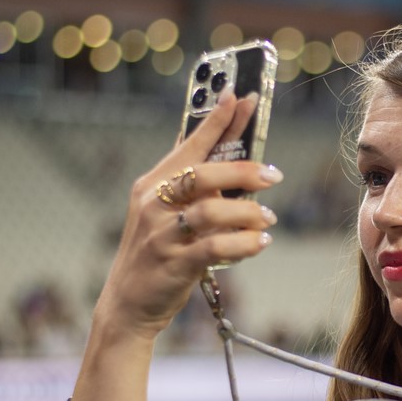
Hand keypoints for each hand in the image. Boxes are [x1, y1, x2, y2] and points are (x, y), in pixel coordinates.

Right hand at [97, 89, 281, 337]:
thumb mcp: (161, 211)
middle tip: (274, 175)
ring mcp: (161, 235)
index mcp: (152, 184)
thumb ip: (185, 182)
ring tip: (267, 218)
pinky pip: (215, 248)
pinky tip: (259, 243)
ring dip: (247, 212)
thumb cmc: (154, 253)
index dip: (215, 121)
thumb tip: (212, 145)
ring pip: (211, 211)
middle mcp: (154, 204)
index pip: (188, 144)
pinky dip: (243, 244)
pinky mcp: (173, 264)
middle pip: (203, 174)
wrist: (127, 303)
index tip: (241, 98)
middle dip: (244, 170)